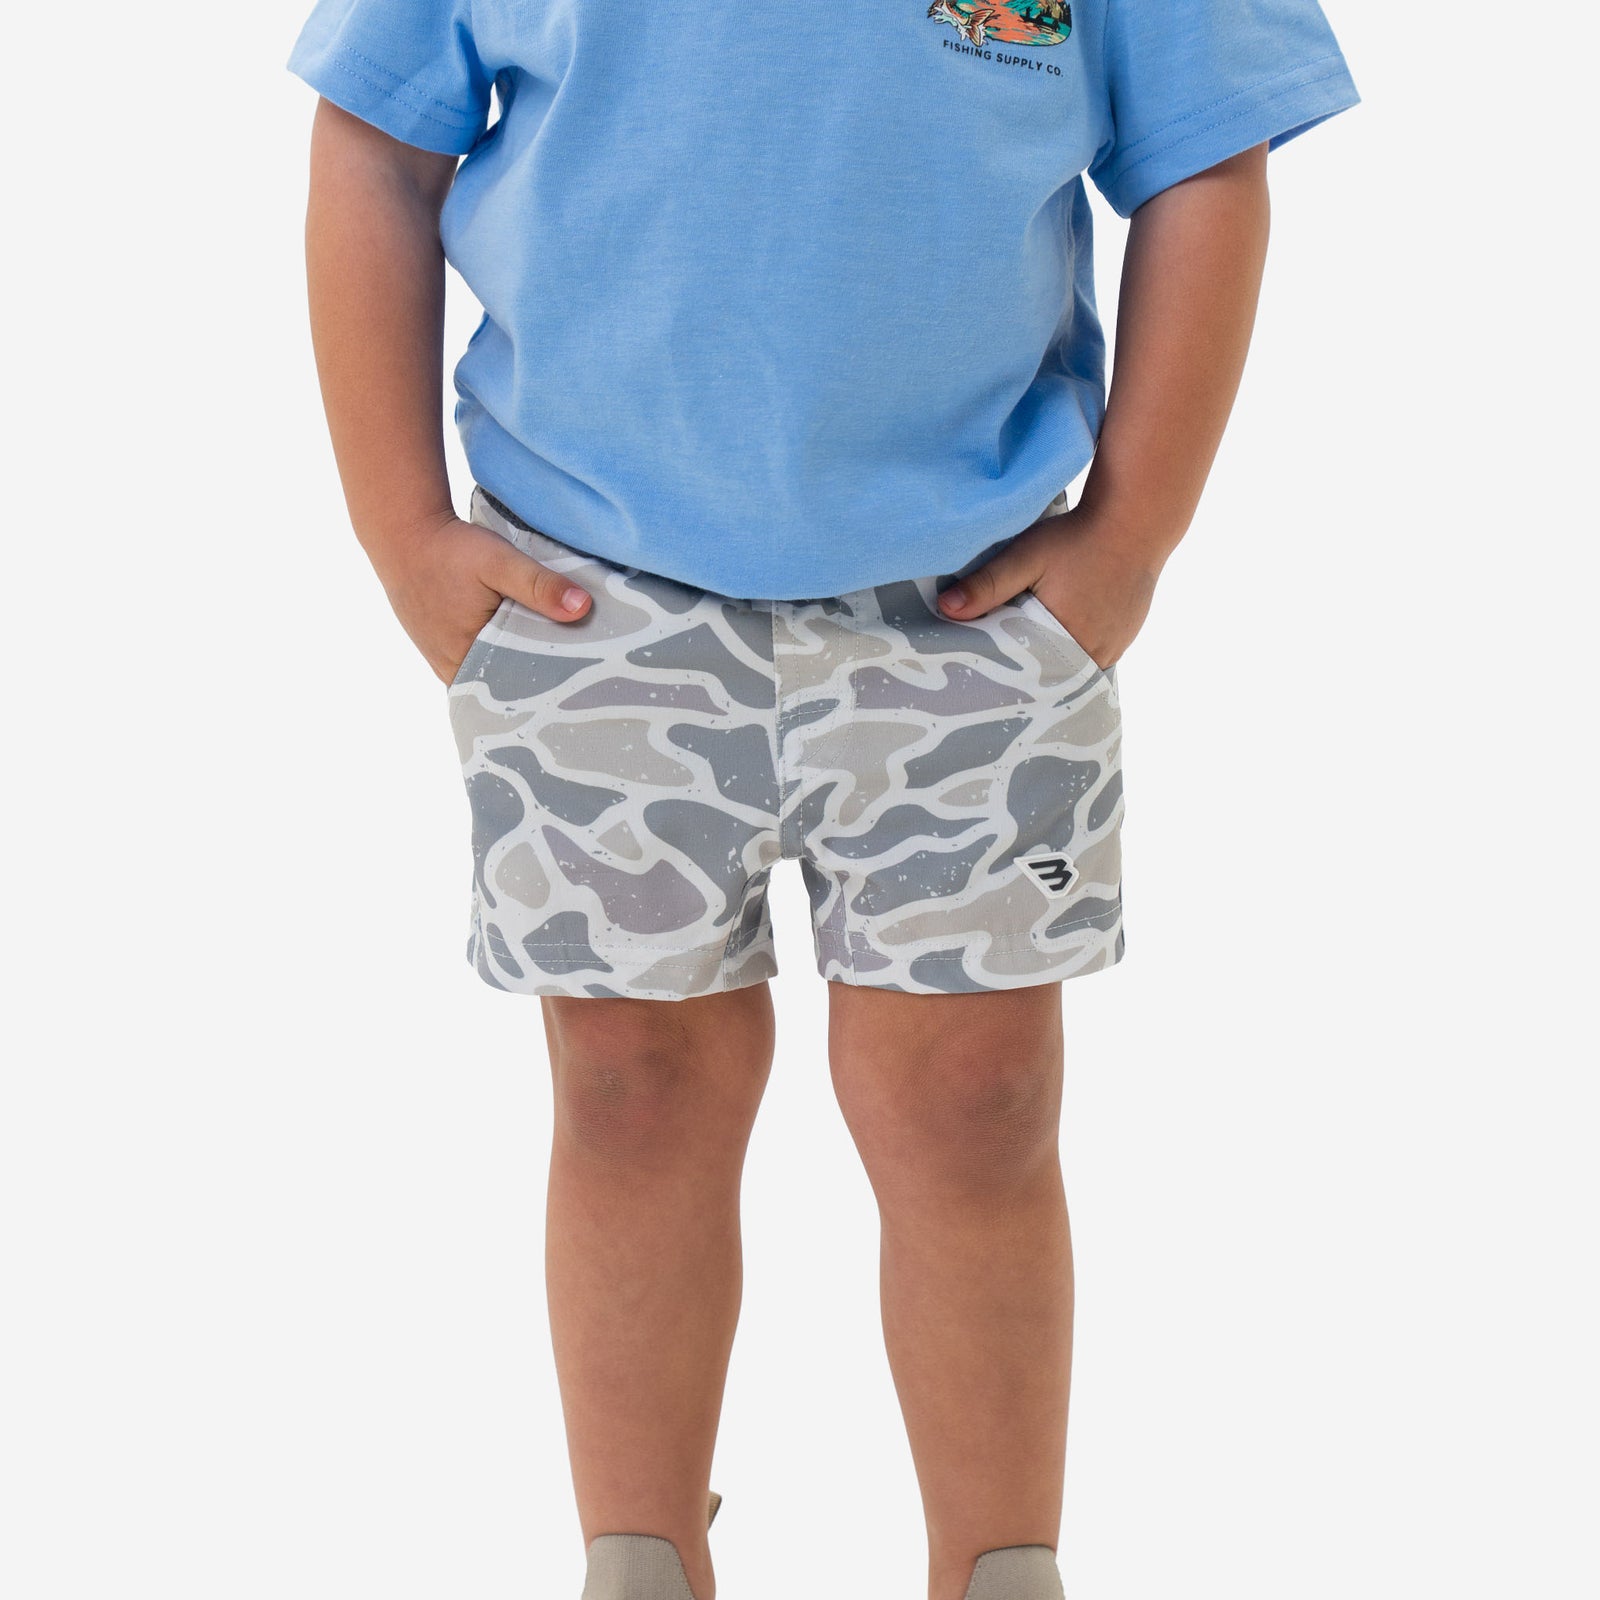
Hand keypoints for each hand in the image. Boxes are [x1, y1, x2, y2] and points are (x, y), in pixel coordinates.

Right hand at [367, 512, 592, 683]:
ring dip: (518, 663)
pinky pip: (477, 660)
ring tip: (557, 656)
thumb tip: (583, 608)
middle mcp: (452, 668)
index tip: (581, 678)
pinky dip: (498, 652)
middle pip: (506, 684)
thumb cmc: (450, 550)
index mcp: (467, 658)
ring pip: (491, 673)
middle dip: (537, 676)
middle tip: (578, 669)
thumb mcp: (499, 561)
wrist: (403, 533)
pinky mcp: (441, 647)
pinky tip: (521, 641)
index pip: (518, 689)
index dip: (549, 685)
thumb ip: (539, 585)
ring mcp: (444, 660)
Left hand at [936, 504, 1161, 668]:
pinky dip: (1075, 649)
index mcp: (1066, 642)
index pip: (1027, 675)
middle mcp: (1094, 654)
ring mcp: (1113, 648)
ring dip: (1053, 661)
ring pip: (1073, 667)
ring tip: (1028, 650)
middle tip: (1002, 663)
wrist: (1135, 520)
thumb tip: (946, 609)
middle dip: (1028, 670)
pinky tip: (1061, 634)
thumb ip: (988, 584)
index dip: (1006, 673)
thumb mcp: (1026, 556)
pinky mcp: (1124, 637)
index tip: (985, 670)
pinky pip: (1093, 655)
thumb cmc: (1078, 537)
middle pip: (1051, 675)